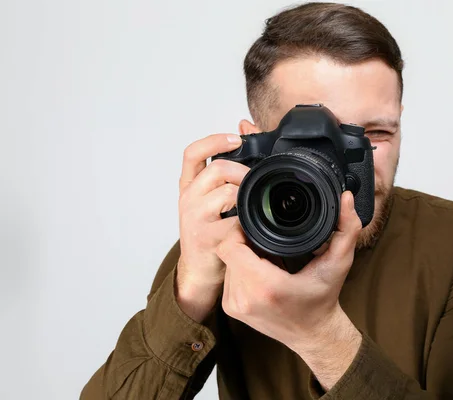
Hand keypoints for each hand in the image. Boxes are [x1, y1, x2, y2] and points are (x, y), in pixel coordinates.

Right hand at [176, 133, 249, 322]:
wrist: (199, 269)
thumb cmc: (210, 230)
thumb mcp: (212, 197)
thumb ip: (227, 167)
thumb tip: (245, 127)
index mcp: (189, 185)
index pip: (193, 153)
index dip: (214, 141)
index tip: (235, 139)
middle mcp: (188, 198)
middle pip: (217, 170)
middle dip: (243, 172)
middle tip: (255, 183)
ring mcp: (195, 218)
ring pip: (228, 193)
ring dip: (248, 196)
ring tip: (253, 205)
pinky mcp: (208, 238)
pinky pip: (236, 222)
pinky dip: (249, 222)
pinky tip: (251, 226)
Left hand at [216, 191, 362, 387]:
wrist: (313, 334)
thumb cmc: (324, 298)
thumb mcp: (339, 263)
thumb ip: (346, 229)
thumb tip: (345, 198)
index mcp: (266, 286)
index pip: (230, 245)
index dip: (240, 230)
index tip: (257, 225)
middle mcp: (245, 298)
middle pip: (227, 251)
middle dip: (243, 240)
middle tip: (265, 238)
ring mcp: (235, 305)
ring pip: (226, 263)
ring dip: (241, 254)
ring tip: (265, 255)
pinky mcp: (231, 308)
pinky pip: (228, 276)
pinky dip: (240, 268)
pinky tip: (260, 270)